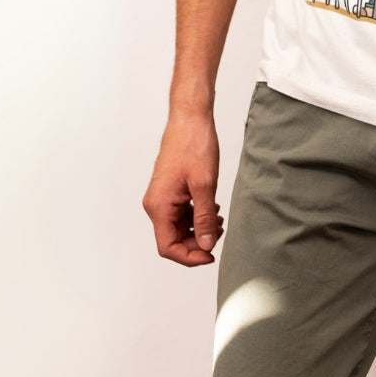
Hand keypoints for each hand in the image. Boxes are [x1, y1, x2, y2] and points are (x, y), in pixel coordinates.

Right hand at [143, 115, 223, 265]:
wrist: (190, 119)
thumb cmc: (194, 146)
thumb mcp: (205, 185)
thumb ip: (204, 218)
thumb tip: (207, 245)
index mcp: (159, 206)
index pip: (168, 247)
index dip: (189, 256)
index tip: (211, 255)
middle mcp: (156, 204)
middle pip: (173, 239)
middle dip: (197, 241)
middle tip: (219, 232)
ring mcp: (162, 197)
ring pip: (178, 226)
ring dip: (199, 228)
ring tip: (219, 219)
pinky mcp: (170, 190)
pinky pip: (181, 212)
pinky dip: (196, 215)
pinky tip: (213, 208)